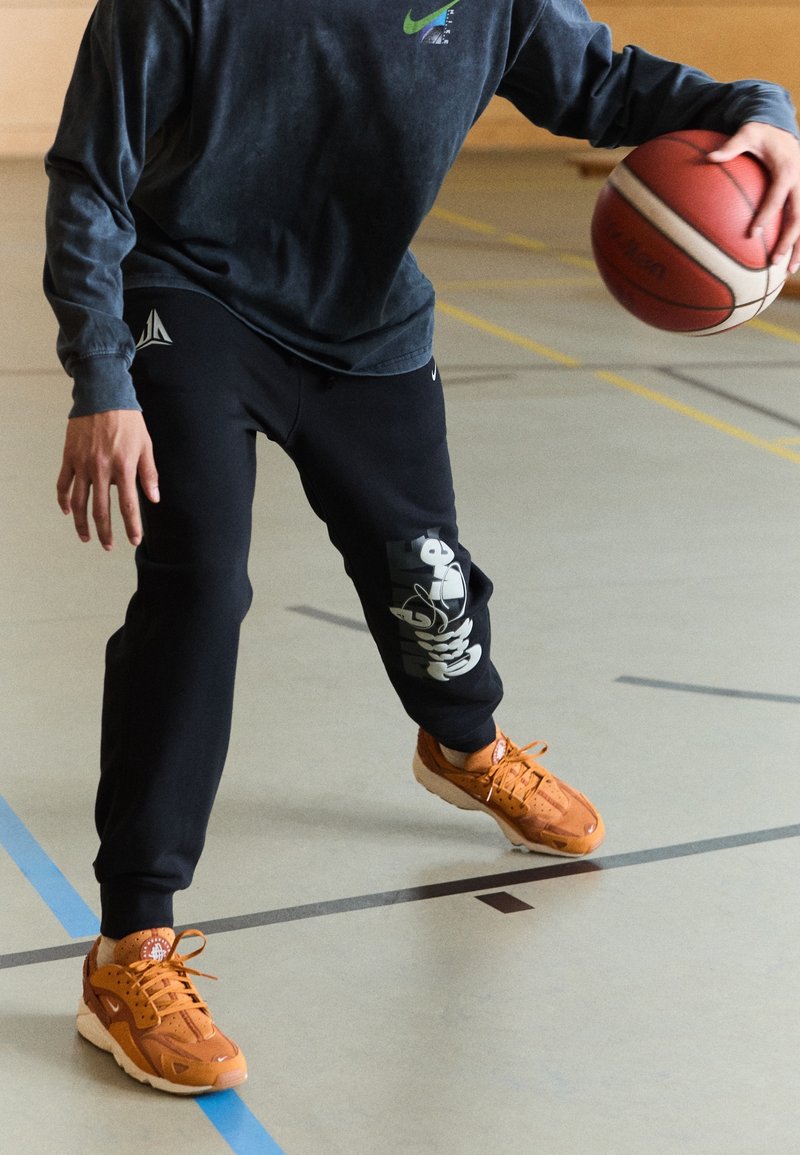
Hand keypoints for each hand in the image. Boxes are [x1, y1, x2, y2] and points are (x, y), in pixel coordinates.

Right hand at [56, 410, 159, 549]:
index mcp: (123, 467)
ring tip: (86, 537)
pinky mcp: (69, 457)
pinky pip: (63, 484)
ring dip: (82, 523)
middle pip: (101, 510)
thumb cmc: (128, 420)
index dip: (132, 526)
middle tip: (109, 547)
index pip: (128, 506)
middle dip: (105, 532)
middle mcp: (101, 469)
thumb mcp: (146, 445)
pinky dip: (64, 500)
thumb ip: (149, 474)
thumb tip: (154, 499)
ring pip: (79, 502)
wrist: (102, 395)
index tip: (134, 541)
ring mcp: (82, 464)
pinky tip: (68, 512)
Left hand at [707, 122, 799, 272]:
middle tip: (774, 261)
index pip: (777, 197)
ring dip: (798, 247)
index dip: (766, 215)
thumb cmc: (761, 133)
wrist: (783, 128)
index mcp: (786, 170)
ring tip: (788, 271)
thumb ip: (730, 147)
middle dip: (788, 240)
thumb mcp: (747, 134)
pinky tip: (791, 261)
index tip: (752, 234)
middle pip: (798, 216)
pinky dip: (799, 241)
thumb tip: (708, 157)